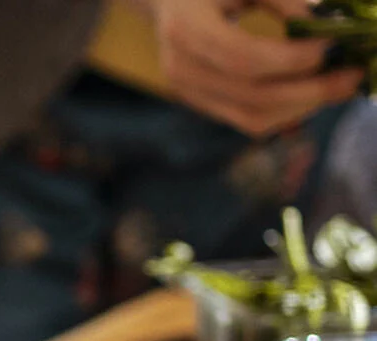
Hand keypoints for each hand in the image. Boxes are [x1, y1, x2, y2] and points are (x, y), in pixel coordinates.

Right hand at [133, 0, 362, 135]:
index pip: (242, 58)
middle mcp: (181, 68)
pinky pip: (247, 120)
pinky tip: (313, 92)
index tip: (330, 47)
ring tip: (339, 86)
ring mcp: (188, 92)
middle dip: (309, 90)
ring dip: (302, 106)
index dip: (290, 59)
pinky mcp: (202, 104)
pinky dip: (286, 111)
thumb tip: (323, 26)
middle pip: (251, 95)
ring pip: (251, 116)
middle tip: (353, 76)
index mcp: (186, 28)